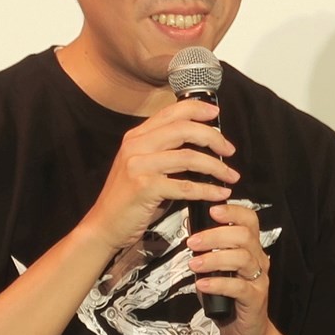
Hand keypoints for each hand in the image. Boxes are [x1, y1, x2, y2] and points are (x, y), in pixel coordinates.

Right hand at [80, 98, 239, 254]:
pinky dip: (207, 190)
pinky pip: (185, 186)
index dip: (197, 109)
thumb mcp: (141, 166)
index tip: (216, 114)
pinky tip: (218, 193)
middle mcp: (136, 145)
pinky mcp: (144, 187)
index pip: (171, 112)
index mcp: (136, 136)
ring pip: (189, 157)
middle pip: (184, 129)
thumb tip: (199, 144)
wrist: (104, 225)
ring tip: (230, 175)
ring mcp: (139, 165)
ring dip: (216, 166)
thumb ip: (162, 150)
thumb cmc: (128, 199)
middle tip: (229, 150)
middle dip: (213, 138)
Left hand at [186, 202, 271, 334]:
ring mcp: (259, 279)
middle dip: (215, 235)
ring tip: (193, 263)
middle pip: (244, 236)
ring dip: (214, 258)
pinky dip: (217, 283)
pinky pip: (238, 287)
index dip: (233, 211)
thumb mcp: (218, 270)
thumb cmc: (229, 298)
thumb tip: (191, 236)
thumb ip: (210, 253)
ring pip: (241, 258)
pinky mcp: (255, 299)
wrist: (248, 332)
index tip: (212, 210)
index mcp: (251, 248)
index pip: (249, 220)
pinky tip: (202, 284)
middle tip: (192, 241)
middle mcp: (258, 260)